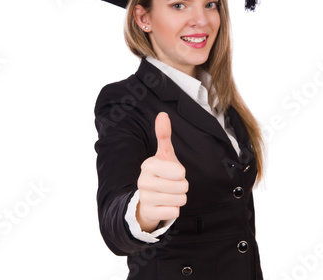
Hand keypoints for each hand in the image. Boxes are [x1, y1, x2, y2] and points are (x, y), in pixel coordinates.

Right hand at [136, 112, 187, 232]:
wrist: (148, 199)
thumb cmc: (161, 174)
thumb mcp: (164, 155)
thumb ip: (164, 135)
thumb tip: (163, 114)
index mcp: (148, 165)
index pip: (179, 172)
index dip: (181, 173)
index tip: (175, 172)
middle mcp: (144, 181)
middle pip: (182, 187)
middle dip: (182, 187)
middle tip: (172, 184)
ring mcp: (145, 198)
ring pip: (179, 200)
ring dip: (179, 198)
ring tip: (169, 194)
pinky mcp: (149, 212)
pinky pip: (173, 212)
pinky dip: (173, 210)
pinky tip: (165, 205)